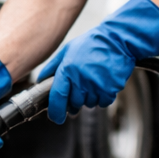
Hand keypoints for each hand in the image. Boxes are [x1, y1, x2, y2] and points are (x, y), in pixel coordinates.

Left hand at [38, 0, 158, 123]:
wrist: (118, 40)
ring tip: (93, 80)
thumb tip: (40, 80)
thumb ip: (52, 66)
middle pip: (74, 103)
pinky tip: (103, 83)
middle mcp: (81, 79)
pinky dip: (102, 97)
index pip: (58, 97)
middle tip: (80, 88)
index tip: (55, 117)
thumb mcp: (67, 50)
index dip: (55, 111)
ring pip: (89, 104)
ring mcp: (96, 85)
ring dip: (89, 97)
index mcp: (67, 69)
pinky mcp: (110, 89)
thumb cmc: (92, 43)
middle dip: (75, 101)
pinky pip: (103, 102)